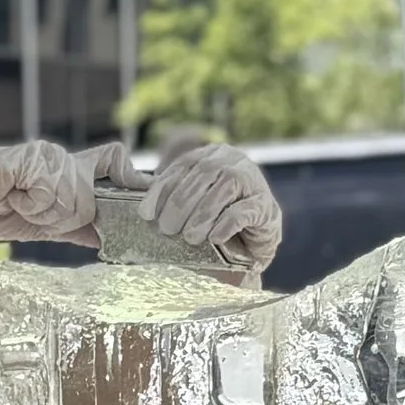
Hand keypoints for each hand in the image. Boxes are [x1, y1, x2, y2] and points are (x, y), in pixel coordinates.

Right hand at [0, 138, 124, 243]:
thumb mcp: (40, 225)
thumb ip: (73, 228)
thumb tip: (104, 236)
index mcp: (66, 171)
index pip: (112, 161)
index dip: (133, 176)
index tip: (145, 194)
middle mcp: (61, 158)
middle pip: (93, 194)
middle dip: (69, 217)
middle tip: (36, 214)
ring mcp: (46, 155)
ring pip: (73, 195)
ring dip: (46, 213)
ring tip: (19, 204)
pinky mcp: (30, 158)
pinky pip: (49, 192)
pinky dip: (31, 204)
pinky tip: (13, 197)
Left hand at [144, 141, 282, 278]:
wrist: (251, 248)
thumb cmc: (213, 226)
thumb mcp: (187, 208)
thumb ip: (169, 199)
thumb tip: (138, 208)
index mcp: (211, 156)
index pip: (183, 167)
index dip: (162, 189)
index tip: (145, 213)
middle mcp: (233, 161)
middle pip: (203, 175)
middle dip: (180, 204)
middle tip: (167, 229)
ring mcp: (253, 182)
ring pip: (224, 189)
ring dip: (202, 214)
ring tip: (189, 237)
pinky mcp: (267, 207)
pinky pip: (244, 210)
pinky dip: (226, 223)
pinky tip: (214, 238)